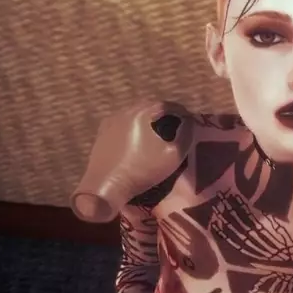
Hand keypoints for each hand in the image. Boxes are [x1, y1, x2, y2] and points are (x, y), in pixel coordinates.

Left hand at [72, 100, 191, 222]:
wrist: (105, 187)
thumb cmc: (141, 170)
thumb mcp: (173, 155)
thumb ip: (186, 135)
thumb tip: (189, 121)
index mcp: (141, 112)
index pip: (167, 105)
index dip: (181, 112)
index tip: (190, 121)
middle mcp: (124, 111)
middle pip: (149, 107)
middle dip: (164, 115)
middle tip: (175, 127)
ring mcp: (110, 122)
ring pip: (135, 115)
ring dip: (148, 121)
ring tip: (157, 134)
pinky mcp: (102, 134)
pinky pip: (123, 125)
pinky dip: (134, 128)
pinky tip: (138, 142)